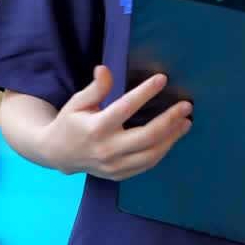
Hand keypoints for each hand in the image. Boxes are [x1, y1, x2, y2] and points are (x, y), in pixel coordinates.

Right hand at [41, 65, 192, 180]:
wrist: (57, 154)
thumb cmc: (70, 123)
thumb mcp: (77, 102)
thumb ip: (95, 88)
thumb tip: (104, 69)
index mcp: (95, 128)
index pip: (125, 108)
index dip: (145, 92)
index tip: (162, 79)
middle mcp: (107, 149)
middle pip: (146, 136)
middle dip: (170, 120)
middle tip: (186, 105)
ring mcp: (114, 165)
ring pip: (151, 154)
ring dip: (172, 138)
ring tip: (186, 122)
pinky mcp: (119, 174)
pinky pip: (147, 164)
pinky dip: (163, 150)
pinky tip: (172, 137)